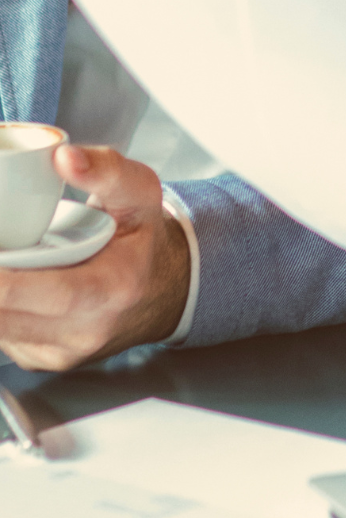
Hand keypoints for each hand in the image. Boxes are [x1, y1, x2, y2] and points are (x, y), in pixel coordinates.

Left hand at [0, 145, 190, 371]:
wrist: (158, 292)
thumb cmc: (142, 241)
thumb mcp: (140, 193)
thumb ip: (106, 168)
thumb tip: (64, 157)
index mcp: (114, 288)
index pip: (55, 293)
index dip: (7, 282)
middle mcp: (87, 330)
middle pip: (10, 318)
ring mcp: (62, 352)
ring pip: (0, 330)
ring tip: (4, 256)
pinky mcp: (41, 360)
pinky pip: (2, 337)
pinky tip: (7, 278)